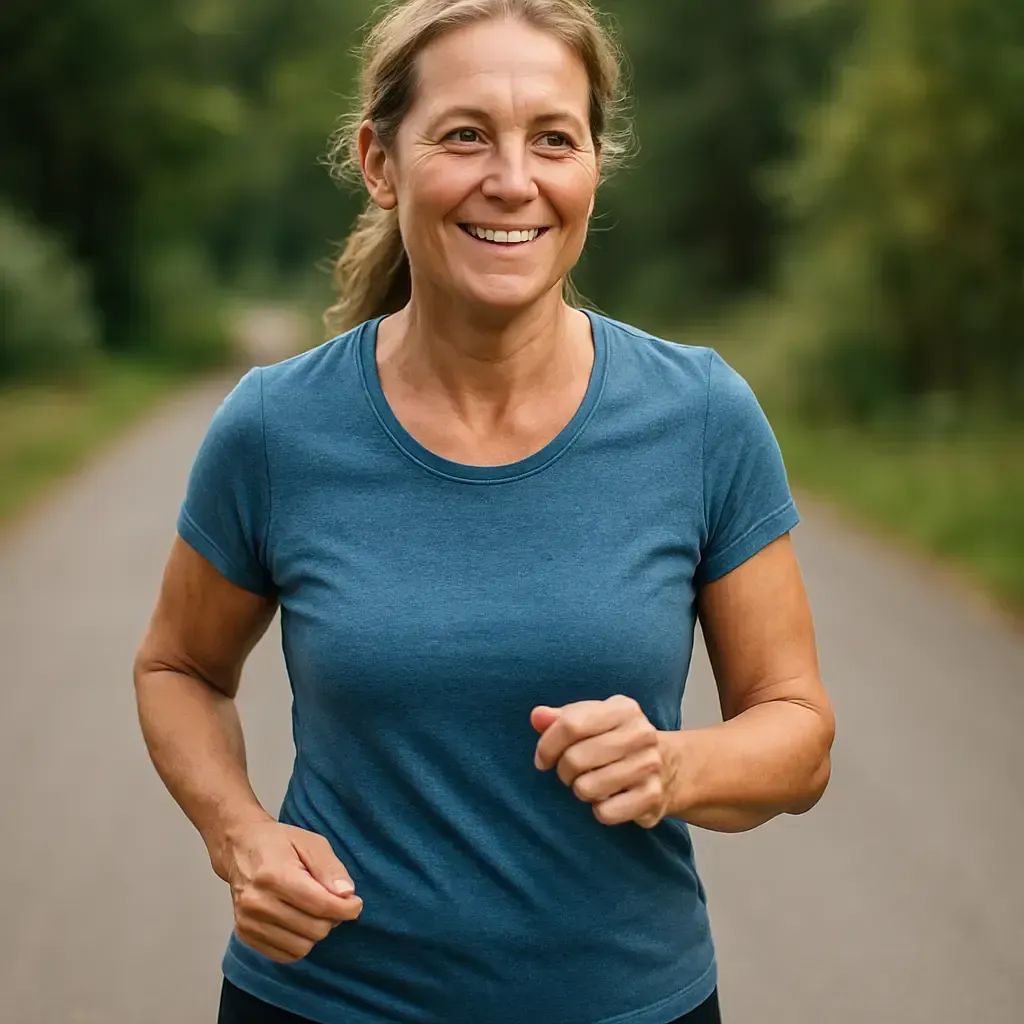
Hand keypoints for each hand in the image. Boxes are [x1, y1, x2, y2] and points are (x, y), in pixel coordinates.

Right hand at [219, 819, 362, 962]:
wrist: (240, 848)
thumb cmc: (279, 843)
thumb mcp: (311, 843)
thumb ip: (330, 868)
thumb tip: (347, 894)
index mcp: (274, 876)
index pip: (320, 905)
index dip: (346, 908)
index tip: (355, 904)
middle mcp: (258, 902)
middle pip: (314, 929)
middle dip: (333, 919)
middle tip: (334, 903)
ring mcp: (248, 922)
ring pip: (301, 947)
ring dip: (316, 932)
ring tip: (315, 912)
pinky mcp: (245, 935)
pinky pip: (284, 955)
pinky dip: (299, 943)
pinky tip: (300, 923)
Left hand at [531, 695, 671, 828]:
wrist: (667, 767)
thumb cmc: (615, 741)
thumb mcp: (591, 721)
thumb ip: (560, 718)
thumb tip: (537, 717)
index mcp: (623, 709)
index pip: (570, 724)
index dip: (547, 745)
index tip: (543, 759)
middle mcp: (640, 734)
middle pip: (575, 758)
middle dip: (563, 771)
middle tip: (570, 773)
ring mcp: (649, 765)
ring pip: (587, 788)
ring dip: (581, 790)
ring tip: (591, 784)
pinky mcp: (652, 797)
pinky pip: (605, 813)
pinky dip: (600, 810)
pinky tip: (609, 799)